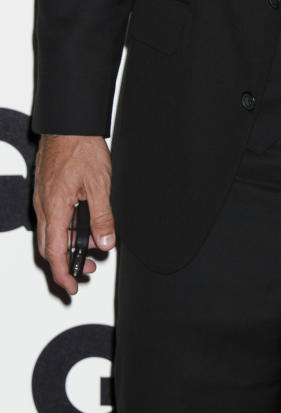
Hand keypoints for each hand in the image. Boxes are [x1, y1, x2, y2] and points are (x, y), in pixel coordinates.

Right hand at [34, 135, 113, 295]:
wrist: (69, 124)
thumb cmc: (81, 147)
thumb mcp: (100, 184)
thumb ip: (102, 217)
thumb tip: (105, 243)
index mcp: (55, 207)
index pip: (55, 252)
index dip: (63, 273)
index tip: (71, 288)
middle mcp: (44, 206)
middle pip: (49, 247)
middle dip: (66, 263)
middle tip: (86, 270)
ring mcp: (43, 199)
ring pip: (50, 233)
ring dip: (67, 245)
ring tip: (90, 247)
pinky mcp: (47, 192)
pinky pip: (52, 219)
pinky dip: (65, 229)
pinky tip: (81, 225)